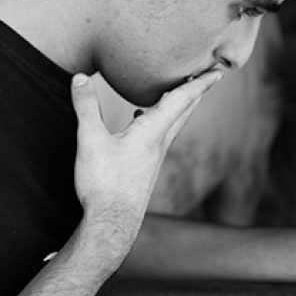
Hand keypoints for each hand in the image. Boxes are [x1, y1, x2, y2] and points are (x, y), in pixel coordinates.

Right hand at [69, 71, 220, 257]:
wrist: (111, 223)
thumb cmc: (104, 184)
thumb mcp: (90, 140)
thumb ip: (86, 107)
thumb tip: (80, 78)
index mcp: (151, 133)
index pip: (180, 101)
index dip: (197, 84)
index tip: (216, 72)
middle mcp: (158, 144)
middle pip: (183, 113)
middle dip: (195, 93)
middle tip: (207, 78)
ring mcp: (153, 159)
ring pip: (172, 126)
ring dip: (178, 107)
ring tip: (177, 93)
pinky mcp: (145, 170)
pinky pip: (158, 138)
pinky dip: (157, 122)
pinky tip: (141, 121)